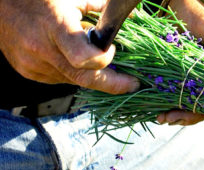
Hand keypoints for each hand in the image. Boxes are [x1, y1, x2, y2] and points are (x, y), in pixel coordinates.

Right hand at [0, 0, 138, 94]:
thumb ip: (100, 8)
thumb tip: (129, 17)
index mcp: (55, 27)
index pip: (85, 58)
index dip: (105, 59)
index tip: (113, 50)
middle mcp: (42, 50)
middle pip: (84, 78)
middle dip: (112, 84)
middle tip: (131, 84)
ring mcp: (34, 65)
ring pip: (73, 80)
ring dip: (90, 73)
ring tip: (93, 56)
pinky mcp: (29, 72)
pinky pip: (60, 78)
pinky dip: (72, 71)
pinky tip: (70, 56)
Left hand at [156, 0, 203, 126]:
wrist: (173, 6)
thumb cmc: (199, 16)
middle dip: (192, 116)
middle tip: (174, 118)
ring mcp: (200, 80)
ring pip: (195, 107)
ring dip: (180, 116)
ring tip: (164, 117)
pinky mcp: (183, 81)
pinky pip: (180, 100)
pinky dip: (171, 109)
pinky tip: (161, 114)